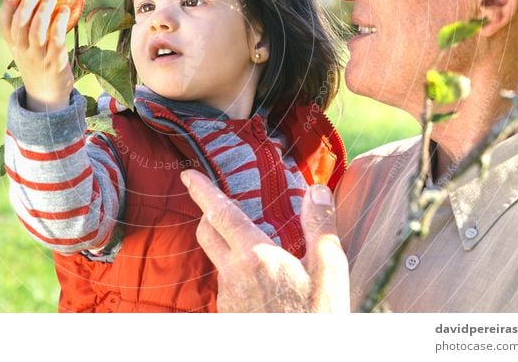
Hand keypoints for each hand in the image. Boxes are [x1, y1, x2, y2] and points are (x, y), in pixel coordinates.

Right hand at [0, 0, 73, 111]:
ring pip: (37, 31)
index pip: (5, 28)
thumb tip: (36, 4)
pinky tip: (65, 11)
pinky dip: (59, 23)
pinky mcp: (55, 63)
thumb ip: (26, 33)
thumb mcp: (27, 52)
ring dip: (43, 12)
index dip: (7, 9)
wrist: (48, 97)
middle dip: (26, 5)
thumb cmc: (39, 67)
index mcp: (15, 48)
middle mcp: (24, 53)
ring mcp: (39, 59)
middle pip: (20, 26)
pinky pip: (56, 40)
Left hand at [181, 169, 349, 312]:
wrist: (299, 360)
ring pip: (216, 259)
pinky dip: (235, 270)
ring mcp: (227, 297)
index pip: (220, 213)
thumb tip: (316, 190)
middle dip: (208, 213)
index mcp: (255, 256)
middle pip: (206, 233)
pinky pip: (225, 283)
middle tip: (219, 203)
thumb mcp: (329, 271)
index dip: (202, 190)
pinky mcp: (229, 314)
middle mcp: (233, 275)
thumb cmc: (316, 320)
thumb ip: (320, 226)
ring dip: (224, 244)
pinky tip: (258, 277)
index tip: (188, 174)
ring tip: (250, 242)